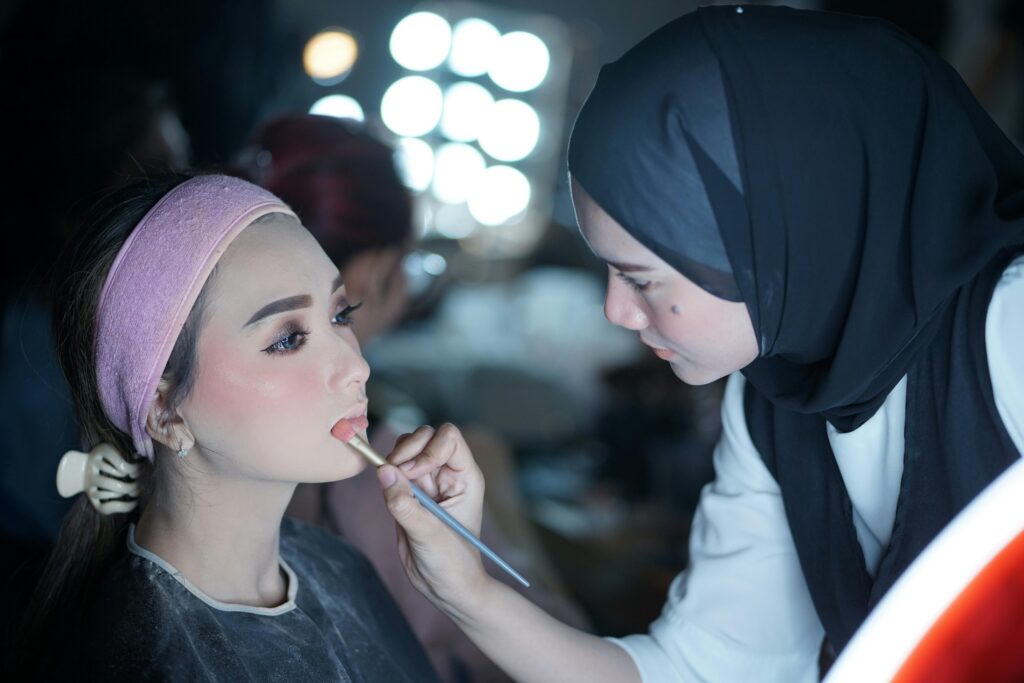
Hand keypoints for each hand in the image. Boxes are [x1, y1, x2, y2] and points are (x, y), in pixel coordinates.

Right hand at [379, 423, 492, 617]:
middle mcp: (447, 475)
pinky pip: (395, 469)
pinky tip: (387, 491)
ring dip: (395, 459)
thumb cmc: (452, 563)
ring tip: (390, 483)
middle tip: (396, 473)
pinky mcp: (409, 493)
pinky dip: (386, 472)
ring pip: (408, 449)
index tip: (415, 472)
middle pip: (426, 437)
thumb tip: (383, 471)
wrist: (445, 587)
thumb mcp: (429, 535)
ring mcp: (428, 482)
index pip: (449, 439)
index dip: (429, 448)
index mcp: (465, 477)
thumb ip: (405, 504)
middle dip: (407, 449)